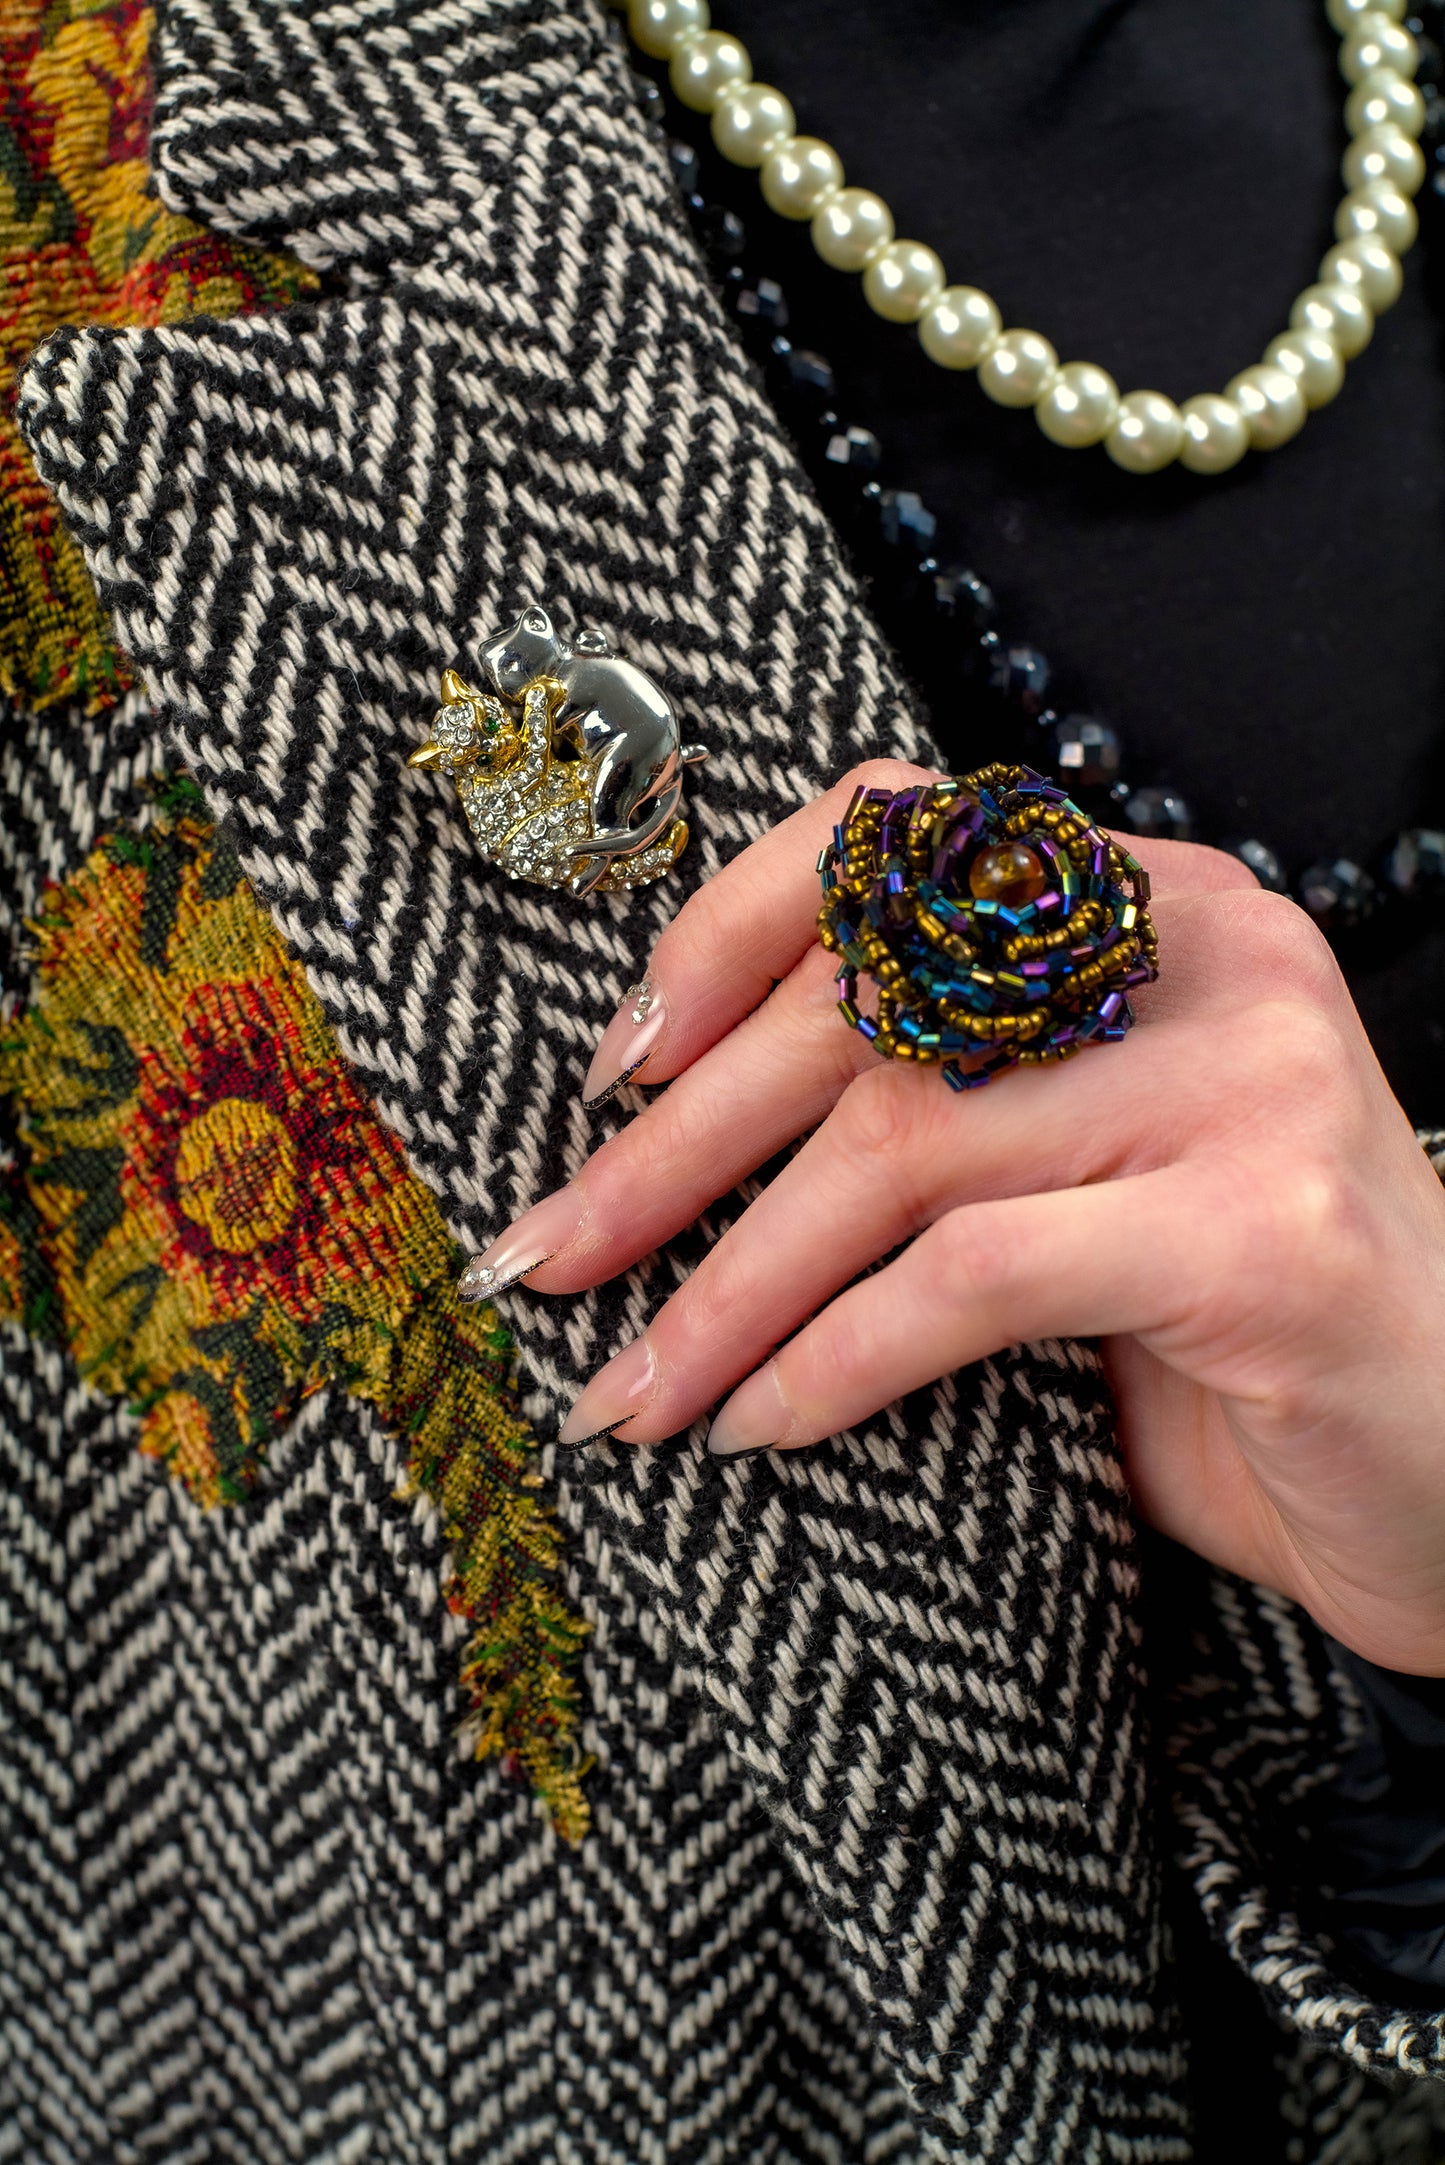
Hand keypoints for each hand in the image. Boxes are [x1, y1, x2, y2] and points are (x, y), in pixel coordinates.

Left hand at [473, 761, 1444, 1673]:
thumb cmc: (1234, 1329)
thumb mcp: (1080, 1177)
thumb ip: (944, 1107)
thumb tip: (663, 1138)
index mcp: (1151, 903)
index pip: (899, 837)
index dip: (726, 937)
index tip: (609, 1069)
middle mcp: (1206, 949)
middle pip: (869, 1011)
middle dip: (674, 1150)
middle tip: (554, 1257)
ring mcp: (1248, 1076)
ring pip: (899, 1148)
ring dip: (727, 1286)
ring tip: (629, 1391)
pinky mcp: (1261, 1230)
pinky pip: (971, 1275)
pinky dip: (834, 1358)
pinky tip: (758, 1426)